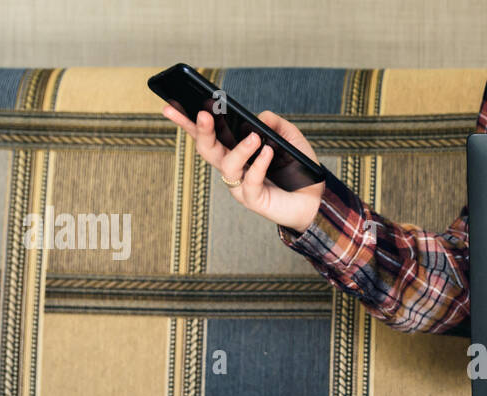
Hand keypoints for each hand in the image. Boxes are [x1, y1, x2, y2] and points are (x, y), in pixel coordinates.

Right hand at [161, 105, 325, 232]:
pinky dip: (259, 165)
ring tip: (255, 138)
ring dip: (239, 149)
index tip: (171, 105)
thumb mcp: (290, 139)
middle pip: (207, 149)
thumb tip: (259, 117)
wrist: (315, 200)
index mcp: (233, 151)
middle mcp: (232, 168)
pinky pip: (250, 181)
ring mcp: (240, 186)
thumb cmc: (298, 169)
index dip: (186, 122)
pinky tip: (268, 152)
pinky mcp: (254, 200)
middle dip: (202, 131)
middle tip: (205, 114)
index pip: (206, 135)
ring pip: (227, 166)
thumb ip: (276, 124)